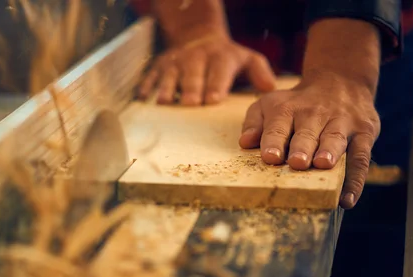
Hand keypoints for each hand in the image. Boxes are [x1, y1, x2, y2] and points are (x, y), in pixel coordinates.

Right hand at [138, 35, 276, 105]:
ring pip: (170, 76)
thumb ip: (259, 72)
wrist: (197, 36)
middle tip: (190, 103)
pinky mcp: (158, 67)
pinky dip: (146, 87)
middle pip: (193, 75)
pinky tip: (142, 98)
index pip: (218, 71)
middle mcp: (195, 59)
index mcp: (219, 57)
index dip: (215, 84)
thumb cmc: (225, 57)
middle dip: (191, 88)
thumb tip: (270, 88)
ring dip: (167, 88)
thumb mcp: (246, 58)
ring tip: (165, 102)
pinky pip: (150, 76)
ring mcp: (175, 63)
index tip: (212, 99)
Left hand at [239, 72, 380, 208]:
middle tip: (297, 162)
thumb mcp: (270, 104)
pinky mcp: (364, 133)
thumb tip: (245, 142)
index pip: (278, 126)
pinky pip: (361, 157)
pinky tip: (347, 199)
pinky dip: (356, 180)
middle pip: (307, 132)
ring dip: (330, 152)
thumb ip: (254, 122)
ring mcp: (342, 123)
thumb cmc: (296, 104)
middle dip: (302, 147)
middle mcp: (315, 114)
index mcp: (287, 110)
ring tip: (323, 165)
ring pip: (335, 138)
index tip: (270, 157)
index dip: (274, 141)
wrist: (341, 81)